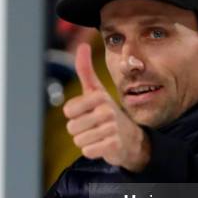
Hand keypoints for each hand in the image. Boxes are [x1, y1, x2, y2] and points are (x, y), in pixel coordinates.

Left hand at [63, 43, 150, 171]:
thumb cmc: (107, 112)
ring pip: (78, 140)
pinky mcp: (113, 145)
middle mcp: (106, 111)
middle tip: (94, 127)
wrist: (130, 138)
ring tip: (98, 136)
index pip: (68, 111)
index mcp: (99, 97)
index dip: (74, 115)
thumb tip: (82, 45)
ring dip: (86, 141)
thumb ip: (86, 70)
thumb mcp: (96, 91)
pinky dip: (92, 151)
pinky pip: (88, 151)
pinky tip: (103, 145)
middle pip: (71, 127)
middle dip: (79, 130)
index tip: (87, 113)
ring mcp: (111, 128)